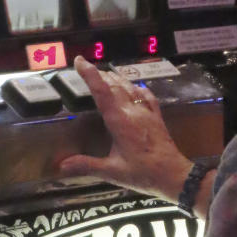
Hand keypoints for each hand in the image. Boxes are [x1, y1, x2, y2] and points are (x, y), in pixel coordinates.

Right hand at [57, 56, 192, 201]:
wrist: (175, 175)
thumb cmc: (144, 173)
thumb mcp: (113, 172)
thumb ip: (87, 166)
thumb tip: (61, 166)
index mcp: (120, 121)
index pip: (102, 91)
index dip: (90, 74)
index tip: (80, 61)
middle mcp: (133, 111)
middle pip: (115, 85)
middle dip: (100, 74)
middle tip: (87, 68)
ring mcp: (147, 113)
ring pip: (130, 87)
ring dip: (116, 79)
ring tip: (105, 74)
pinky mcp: (157, 117)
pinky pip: (146, 96)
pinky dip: (137, 88)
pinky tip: (136, 87)